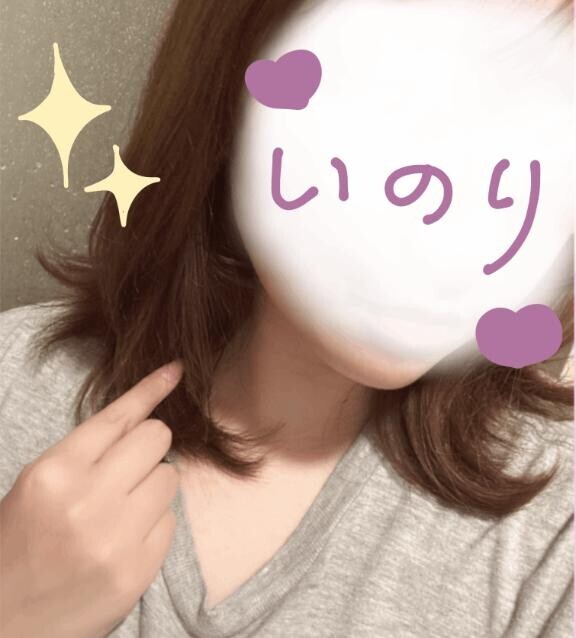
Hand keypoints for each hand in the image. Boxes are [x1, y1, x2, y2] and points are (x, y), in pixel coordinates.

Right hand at [0, 360, 183, 637]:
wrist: (4, 625)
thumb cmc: (18, 546)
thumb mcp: (37, 486)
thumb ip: (86, 453)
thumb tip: (142, 418)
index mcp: (53, 473)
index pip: (118, 417)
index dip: (151, 389)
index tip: (176, 370)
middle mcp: (86, 501)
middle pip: (157, 438)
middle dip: (147, 447)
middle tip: (127, 470)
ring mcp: (116, 538)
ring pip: (170, 477)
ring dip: (152, 487)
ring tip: (121, 511)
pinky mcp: (138, 570)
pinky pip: (171, 521)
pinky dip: (154, 524)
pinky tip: (125, 541)